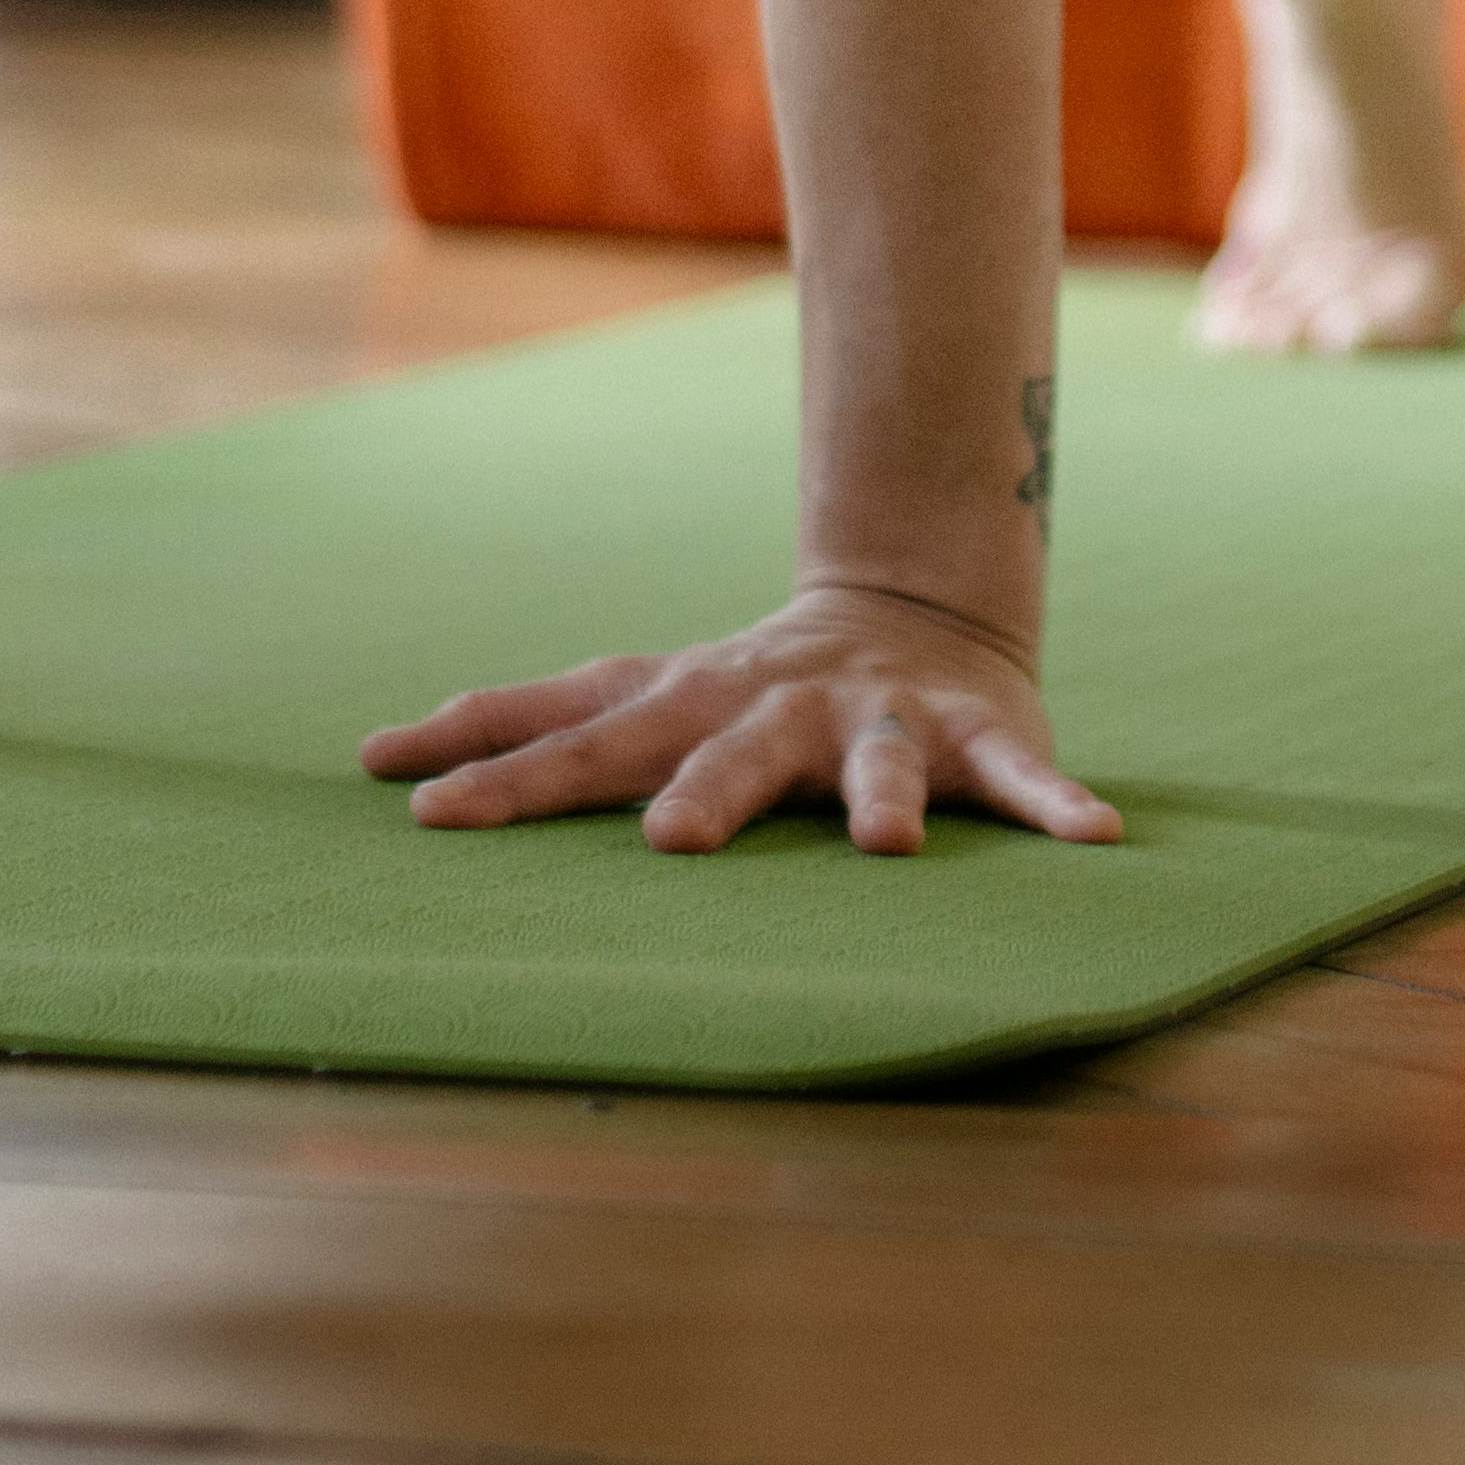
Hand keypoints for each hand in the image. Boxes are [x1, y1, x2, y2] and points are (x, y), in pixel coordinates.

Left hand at [363, 580, 1121, 855]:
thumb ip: (521, 724)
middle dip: (703, 792)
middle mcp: (778, 707)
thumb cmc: (736, 689)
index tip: (418, 806)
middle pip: (727, 751)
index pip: (580, 735)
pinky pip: (1024, 779)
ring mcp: (880, 722)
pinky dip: (1059, 807)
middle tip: (667, 843)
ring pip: (882, 764)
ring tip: (884, 848)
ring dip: (881, 799)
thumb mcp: (634, 694)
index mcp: (691, 704)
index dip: (506, 770)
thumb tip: (368, 757)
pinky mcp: (979, 740)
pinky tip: (1096, 839)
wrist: (908, 616)